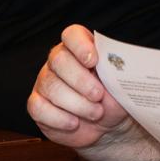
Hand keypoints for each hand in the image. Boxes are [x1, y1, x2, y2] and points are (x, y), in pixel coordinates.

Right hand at [27, 25, 131, 151]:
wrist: (107, 125)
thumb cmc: (113, 98)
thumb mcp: (121, 84)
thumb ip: (118, 72)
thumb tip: (122, 67)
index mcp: (80, 49)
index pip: (72, 35)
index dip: (81, 45)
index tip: (94, 61)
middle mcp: (58, 61)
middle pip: (59, 59)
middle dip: (81, 80)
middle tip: (98, 95)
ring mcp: (45, 82)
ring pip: (51, 86)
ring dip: (77, 104)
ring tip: (96, 113)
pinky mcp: (37, 105)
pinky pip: (39, 108)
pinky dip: (59, 118)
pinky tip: (74, 123)